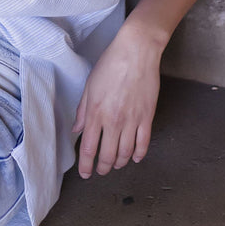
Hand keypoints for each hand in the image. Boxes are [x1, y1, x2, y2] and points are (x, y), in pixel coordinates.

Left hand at [72, 20, 162, 177]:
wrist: (136, 52)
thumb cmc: (110, 64)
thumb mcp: (90, 86)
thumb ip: (83, 111)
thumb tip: (77, 130)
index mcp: (96, 113)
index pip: (89, 148)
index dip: (86, 165)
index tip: (85, 173)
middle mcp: (114, 121)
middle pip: (108, 155)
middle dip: (103, 168)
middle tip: (100, 171)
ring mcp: (132, 120)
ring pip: (126, 153)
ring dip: (120, 163)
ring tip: (115, 164)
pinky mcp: (147, 117)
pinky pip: (143, 143)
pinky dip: (139, 154)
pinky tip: (135, 157)